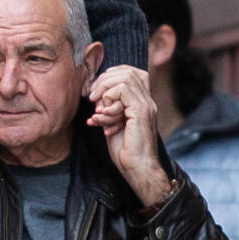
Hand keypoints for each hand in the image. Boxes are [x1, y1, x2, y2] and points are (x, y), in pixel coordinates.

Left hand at [87, 65, 170, 205]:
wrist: (138, 168)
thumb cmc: (126, 151)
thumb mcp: (113, 124)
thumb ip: (109, 109)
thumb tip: (96, 97)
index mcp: (142, 102)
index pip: (131, 72)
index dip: (110, 76)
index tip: (96, 91)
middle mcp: (147, 100)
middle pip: (127, 71)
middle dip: (104, 81)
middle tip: (92, 97)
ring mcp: (146, 105)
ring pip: (125, 78)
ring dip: (105, 90)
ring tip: (97, 109)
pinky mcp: (141, 111)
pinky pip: (123, 91)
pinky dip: (108, 101)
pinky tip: (102, 117)